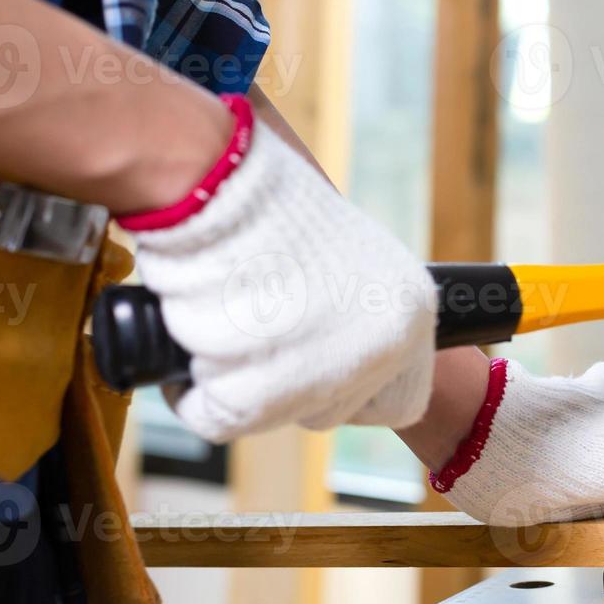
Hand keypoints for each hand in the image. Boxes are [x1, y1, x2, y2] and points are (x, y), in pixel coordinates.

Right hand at [125, 108, 435, 441]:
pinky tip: (192, 347)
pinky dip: (195, 394)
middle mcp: (382, 349)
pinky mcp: (264, 396)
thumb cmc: (265, 204)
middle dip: (289, 381)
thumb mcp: (340, 251)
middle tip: (254, 330)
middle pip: (332, 408)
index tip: (314, 358)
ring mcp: (328, 376)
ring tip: (221, 318)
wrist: (215, 186)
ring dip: (238, 379)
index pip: (401, 396)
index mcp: (410, 310)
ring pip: (273, 413)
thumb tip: (327, 339)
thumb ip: (348, 301)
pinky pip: (221, 418)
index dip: (350, 382)